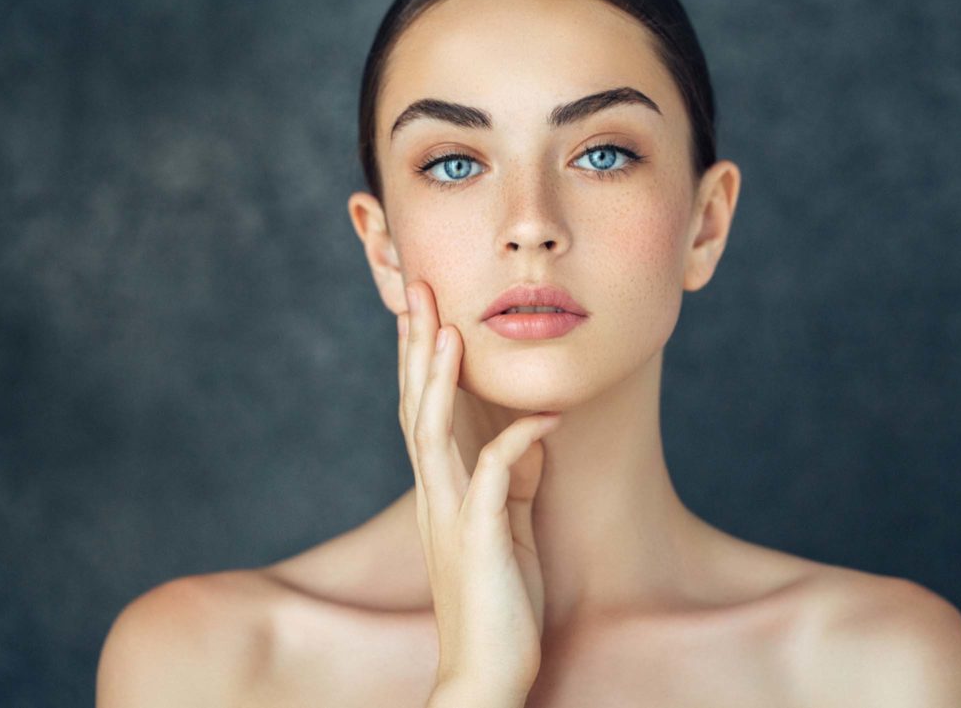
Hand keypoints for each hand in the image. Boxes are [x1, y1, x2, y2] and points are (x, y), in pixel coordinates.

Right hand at [397, 279, 560, 699]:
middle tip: (417, 291)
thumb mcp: (509, 525)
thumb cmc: (499, 600)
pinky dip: (519, 439)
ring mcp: (451, 516)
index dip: (420, 358)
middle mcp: (435, 495)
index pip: (420, 409)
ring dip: (438, 379)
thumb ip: (511, 477)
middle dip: (416, 347)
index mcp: (440, 490)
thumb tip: (528, 434)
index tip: (423, 308)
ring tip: (447, 328)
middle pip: (414, 406)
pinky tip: (546, 414)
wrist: (487, 672)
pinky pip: (495, 474)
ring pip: (431, 432)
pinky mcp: (478, 538)